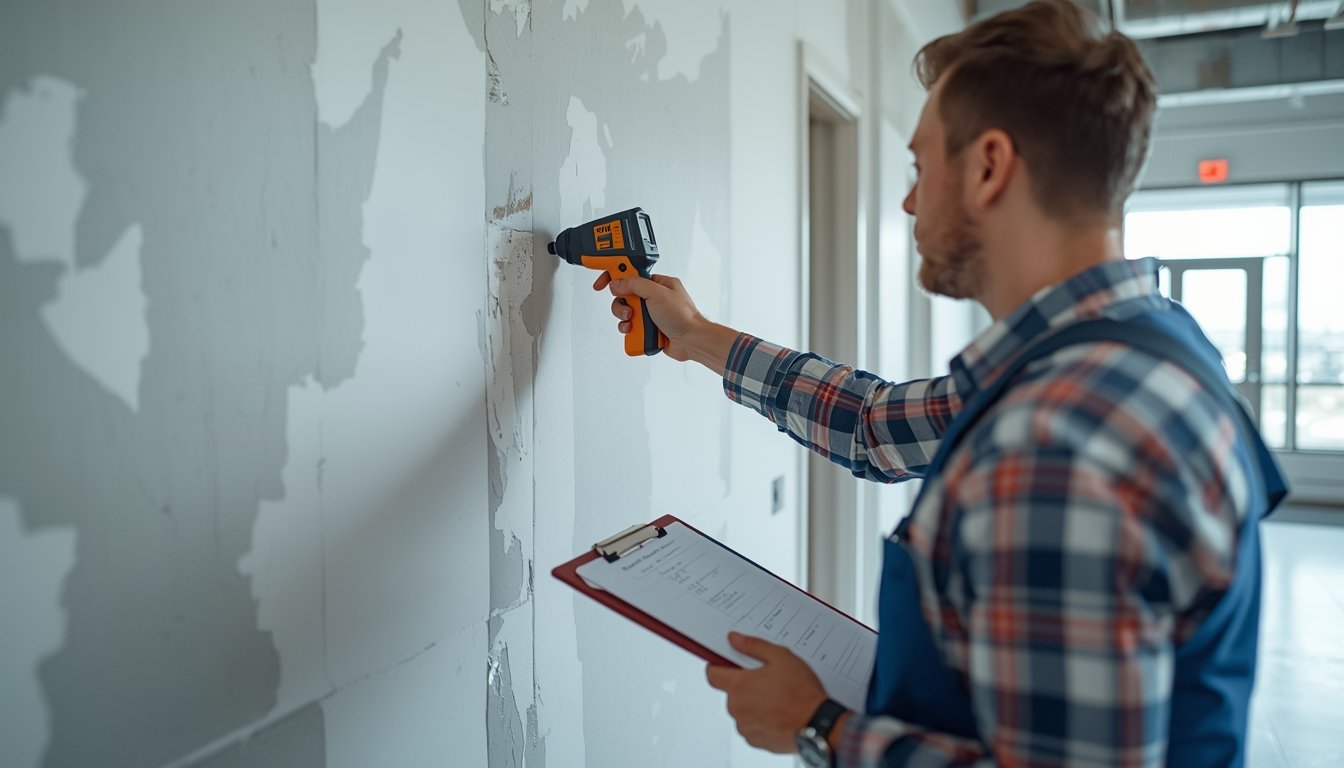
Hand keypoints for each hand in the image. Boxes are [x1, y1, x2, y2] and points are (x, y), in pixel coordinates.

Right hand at [593, 271, 704, 362]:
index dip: (614, 277)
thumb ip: (634, 284)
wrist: (691, 341)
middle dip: (622, 305)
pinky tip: (636, 332)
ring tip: (634, 323)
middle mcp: (653, 297)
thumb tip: (617, 283)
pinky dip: (630, 330)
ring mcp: (650, 313)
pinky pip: (630, 327)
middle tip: (629, 310)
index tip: (601, 283)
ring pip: (625, 313)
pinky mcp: (647, 328)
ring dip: (626, 319)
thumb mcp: (657, 293)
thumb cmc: (683, 316)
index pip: (630, 274)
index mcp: (657, 283)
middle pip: (624, 296)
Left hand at [705, 632, 830, 753]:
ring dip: (753, 704)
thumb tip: (735, 639)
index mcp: (739, 685)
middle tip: (767, 680)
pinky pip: (752, 726)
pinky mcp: (756, 741)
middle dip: (745, 686)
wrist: (817, 724)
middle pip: (731, 692)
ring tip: (777, 699)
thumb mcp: (780, 657)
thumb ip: (753, 646)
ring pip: (743, 710)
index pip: (712, 674)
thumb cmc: (801, 693)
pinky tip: (779, 713)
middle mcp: (737, 708)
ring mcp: (745, 726)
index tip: (726, 664)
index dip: (718, 666)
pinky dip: (761, 720)